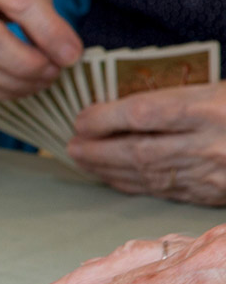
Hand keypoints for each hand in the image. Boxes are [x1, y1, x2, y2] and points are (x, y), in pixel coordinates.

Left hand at [67, 83, 225, 204]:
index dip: (106, 119)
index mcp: (209, 110)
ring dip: (107, 169)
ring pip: (145, 175)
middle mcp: (207, 146)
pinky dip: (130, 182)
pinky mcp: (207, 194)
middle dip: (97, 150)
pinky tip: (110, 176)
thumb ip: (173, 97)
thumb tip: (121, 105)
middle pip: (137, 152)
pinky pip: (160, 191)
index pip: (145, 114)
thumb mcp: (216, 89)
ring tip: (82, 159)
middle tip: (72, 145)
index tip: (83, 119)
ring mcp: (208, 174)